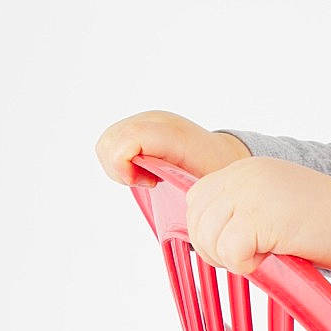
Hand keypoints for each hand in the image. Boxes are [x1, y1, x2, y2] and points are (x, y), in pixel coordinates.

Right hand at [95, 110, 250, 185]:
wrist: (223, 155)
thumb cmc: (216, 172)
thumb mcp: (206, 186)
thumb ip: (182, 190)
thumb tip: (161, 209)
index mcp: (174, 134)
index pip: (129, 138)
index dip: (124, 165)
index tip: (148, 183)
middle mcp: (155, 121)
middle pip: (111, 141)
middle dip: (120, 169)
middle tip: (148, 182)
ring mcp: (144, 121)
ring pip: (107, 142)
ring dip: (118, 166)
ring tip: (146, 176)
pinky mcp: (139, 126)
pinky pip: (113, 142)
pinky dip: (120, 160)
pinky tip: (143, 169)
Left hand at [183, 158, 330, 277]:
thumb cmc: (323, 220)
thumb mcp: (273, 199)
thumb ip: (241, 207)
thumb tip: (209, 236)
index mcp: (242, 170)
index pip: (196, 200)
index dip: (207, 229)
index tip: (233, 245)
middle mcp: (242, 176)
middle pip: (196, 220)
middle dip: (213, 249)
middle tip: (246, 258)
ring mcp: (250, 195)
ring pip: (208, 237)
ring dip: (228, 258)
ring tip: (260, 258)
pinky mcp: (260, 218)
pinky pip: (229, 250)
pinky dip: (244, 265)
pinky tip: (268, 260)